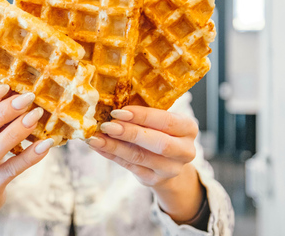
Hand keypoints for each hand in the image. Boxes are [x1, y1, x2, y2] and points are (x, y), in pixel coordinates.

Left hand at [87, 106, 203, 222]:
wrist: (167, 161)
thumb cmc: (159, 131)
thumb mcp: (158, 119)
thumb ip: (142, 113)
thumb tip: (113, 103)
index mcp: (188, 128)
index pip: (167, 121)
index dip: (142, 116)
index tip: (119, 111)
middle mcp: (185, 151)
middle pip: (159, 143)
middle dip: (130, 133)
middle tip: (107, 125)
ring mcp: (171, 169)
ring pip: (141, 157)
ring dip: (115, 146)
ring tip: (96, 137)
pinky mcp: (155, 180)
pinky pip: (130, 167)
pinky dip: (112, 155)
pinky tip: (99, 146)